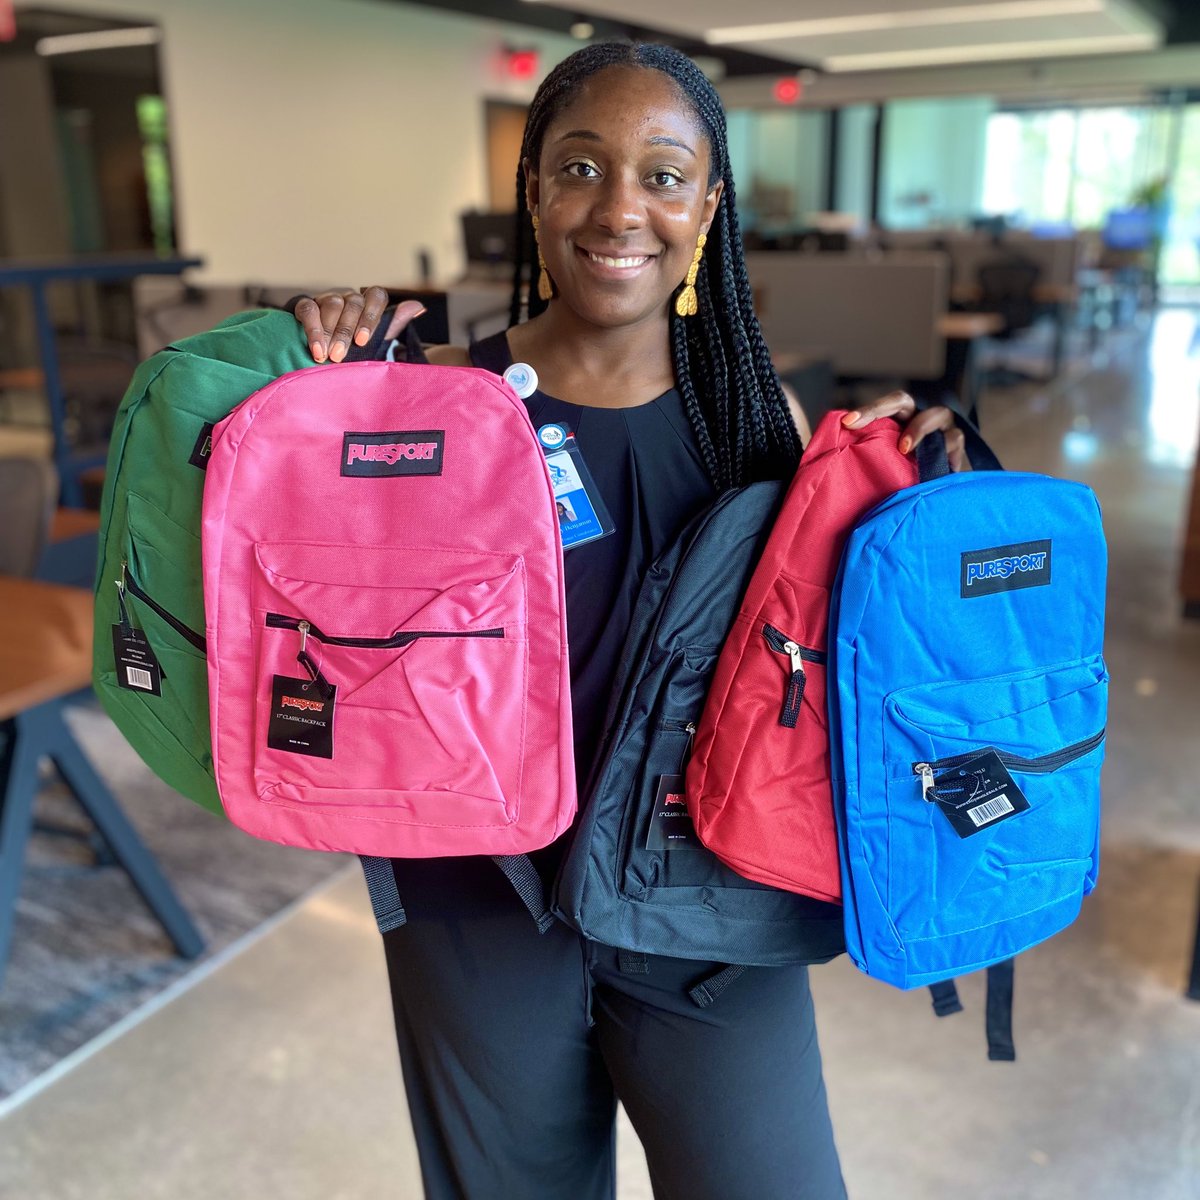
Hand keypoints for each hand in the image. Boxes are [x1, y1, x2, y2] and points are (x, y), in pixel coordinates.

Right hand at [293, 288, 425, 362]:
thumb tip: (419, 306)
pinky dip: (313, 330)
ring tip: (327, 356)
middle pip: (353, 303)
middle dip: (346, 331)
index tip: (363, 340)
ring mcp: (327, 299)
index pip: (376, 295)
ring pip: (332, 304)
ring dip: (329, 332)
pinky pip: (309, 310)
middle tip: (340, 356)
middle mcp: (349, 298)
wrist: (321, 356)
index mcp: (368, 305)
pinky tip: (315, 349)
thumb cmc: (353, 349)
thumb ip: (393, 324)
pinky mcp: (305, 304)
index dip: (371, 316)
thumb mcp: (375, 341)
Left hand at [841, 392, 968, 471]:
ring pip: (938, 414)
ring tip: (904, 449)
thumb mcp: (880, 469)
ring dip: (919, 429)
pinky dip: (947, 451)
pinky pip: (955, 442)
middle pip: (905, 400)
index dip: (867, 410)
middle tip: (859, 424)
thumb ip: (862, 460)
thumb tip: (829, 462)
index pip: (883, 406)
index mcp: (898, 420)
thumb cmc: (901, 481)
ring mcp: (942, 430)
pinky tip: (937, 465)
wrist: (937, 501)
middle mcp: (918, 418)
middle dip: (884, 409)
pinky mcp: (958, 449)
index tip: (847, 422)